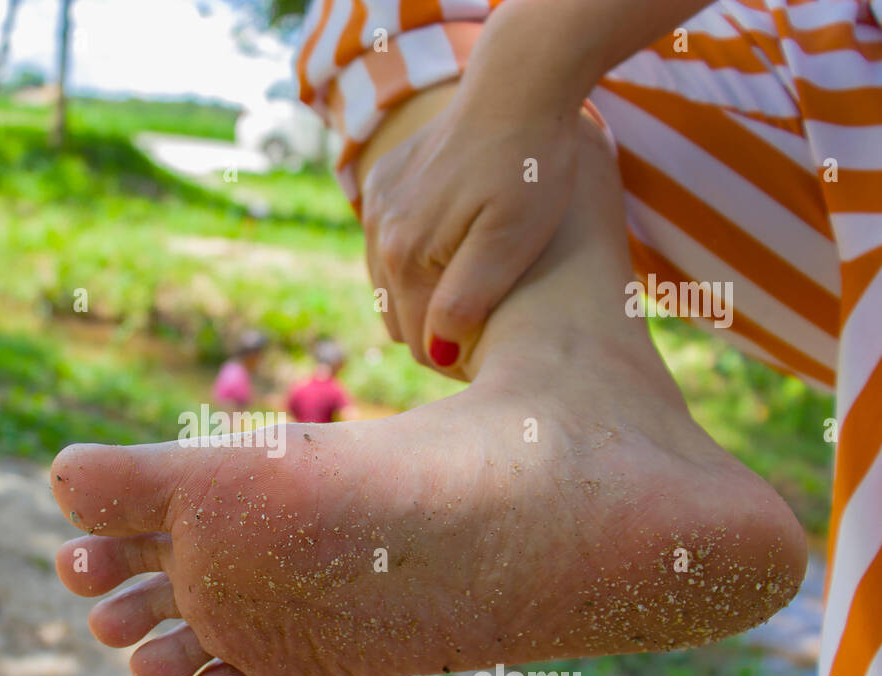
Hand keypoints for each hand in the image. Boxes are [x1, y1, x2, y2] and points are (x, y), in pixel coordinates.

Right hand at [362, 74, 582, 372]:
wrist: (519, 85)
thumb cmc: (530, 169)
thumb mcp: (510, 243)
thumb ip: (466, 301)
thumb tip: (434, 349)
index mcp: (405, 258)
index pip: (422, 342)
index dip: (458, 359)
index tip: (495, 356)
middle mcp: (379, 235)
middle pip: (402, 320)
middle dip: (438, 331)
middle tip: (490, 324)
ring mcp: (377, 207)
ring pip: (391, 285)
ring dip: (424, 295)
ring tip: (474, 286)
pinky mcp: (385, 182)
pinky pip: (388, 244)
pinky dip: (415, 258)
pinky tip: (453, 246)